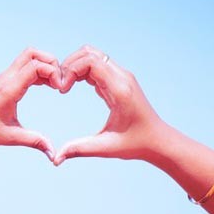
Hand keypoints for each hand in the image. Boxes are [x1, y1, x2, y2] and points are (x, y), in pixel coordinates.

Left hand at [0, 48, 61, 156]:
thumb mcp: (9, 138)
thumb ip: (34, 141)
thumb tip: (53, 154)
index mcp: (8, 90)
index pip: (35, 66)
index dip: (53, 72)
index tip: (60, 89)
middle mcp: (5, 79)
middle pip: (32, 53)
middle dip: (51, 62)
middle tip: (59, 82)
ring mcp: (3, 78)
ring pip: (28, 58)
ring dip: (44, 65)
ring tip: (54, 85)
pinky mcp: (2, 82)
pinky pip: (22, 67)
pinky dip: (37, 70)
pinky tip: (44, 85)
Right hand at [52, 45, 167, 164]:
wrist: (158, 140)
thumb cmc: (135, 143)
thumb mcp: (106, 148)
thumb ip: (79, 150)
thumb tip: (55, 160)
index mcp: (120, 90)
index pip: (91, 62)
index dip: (70, 71)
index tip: (62, 90)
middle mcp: (122, 77)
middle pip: (89, 53)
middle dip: (69, 65)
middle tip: (59, 86)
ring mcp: (121, 76)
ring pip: (92, 56)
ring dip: (74, 66)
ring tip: (64, 86)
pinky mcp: (118, 80)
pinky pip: (96, 65)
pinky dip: (80, 71)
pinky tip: (72, 87)